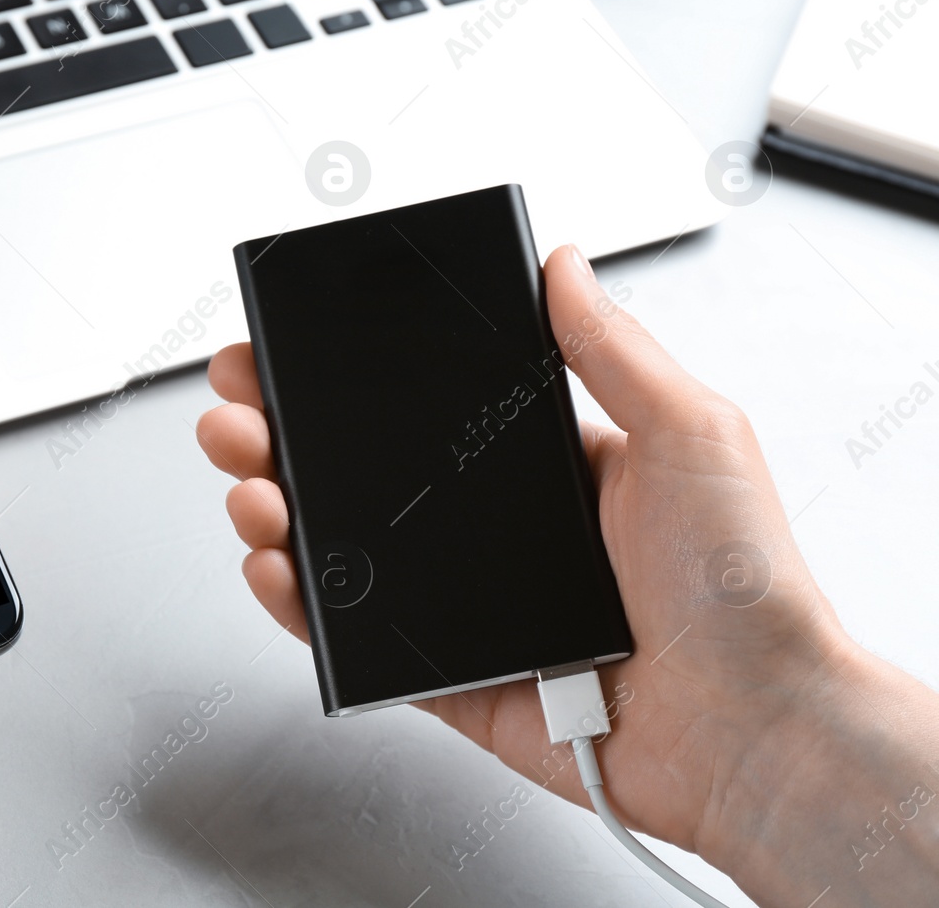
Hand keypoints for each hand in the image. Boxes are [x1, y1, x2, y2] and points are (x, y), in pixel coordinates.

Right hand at [198, 244, 938, 905]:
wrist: (754, 726)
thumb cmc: (744, 586)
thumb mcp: (689, 432)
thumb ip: (613, 348)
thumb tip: (563, 262)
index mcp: (539, 468)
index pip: (415, 409)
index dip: (341, 379)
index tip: (284, 351)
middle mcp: (490, 533)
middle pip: (354, 475)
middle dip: (277, 436)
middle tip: (235, 412)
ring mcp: (461, 604)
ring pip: (339, 553)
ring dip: (274, 511)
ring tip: (250, 486)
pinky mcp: (447, 676)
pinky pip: (353, 639)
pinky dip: (299, 607)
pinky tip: (274, 567)